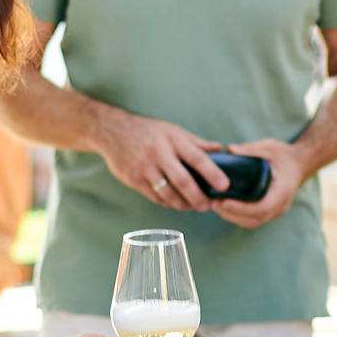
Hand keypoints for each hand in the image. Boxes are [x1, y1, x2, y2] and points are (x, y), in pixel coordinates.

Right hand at [97, 112, 228, 210]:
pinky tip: (174, 202)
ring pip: (168, 194)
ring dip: (183, 204)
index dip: (213, 173)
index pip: (197, 158)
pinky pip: (155, 197)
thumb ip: (196, 142)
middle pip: (183, 181)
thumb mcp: (172, 130)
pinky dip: (167, 203)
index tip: (225, 185)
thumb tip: (219, 149)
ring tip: (191, 206)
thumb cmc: (148, 131)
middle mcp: (158, 153)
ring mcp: (144, 168)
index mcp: (172, 139)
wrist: (112, 131)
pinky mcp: (133, 179)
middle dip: (198, 198)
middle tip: (207, 205)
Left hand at [209, 138, 306, 228]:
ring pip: (252, 222)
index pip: (261, 207)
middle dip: (231, 214)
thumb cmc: (284, 155)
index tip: (223, 202)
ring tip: (215, 205)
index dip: (241, 208)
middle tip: (213, 203)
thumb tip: (229, 150)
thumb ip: (251, 150)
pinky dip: (237, 216)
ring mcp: (276, 210)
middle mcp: (280, 205)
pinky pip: (253, 219)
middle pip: (254, 219)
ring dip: (232, 217)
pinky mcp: (270, 211)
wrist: (300, 163)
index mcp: (282, 190)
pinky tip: (224, 206)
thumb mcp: (269, 147)